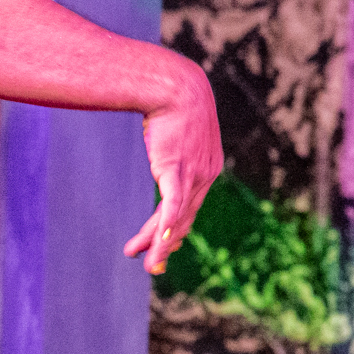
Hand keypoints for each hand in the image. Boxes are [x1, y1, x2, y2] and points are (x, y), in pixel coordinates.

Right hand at [123, 65, 221, 275]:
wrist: (176, 86)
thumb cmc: (174, 101)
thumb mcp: (178, 128)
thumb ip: (174, 143)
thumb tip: (164, 139)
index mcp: (207, 168)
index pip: (190, 207)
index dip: (176, 229)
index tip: (165, 245)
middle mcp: (205, 175)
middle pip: (183, 218)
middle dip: (166, 244)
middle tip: (153, 266)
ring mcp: (194, 175)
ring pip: (176, 219)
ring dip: (159, 243)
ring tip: (146, 262)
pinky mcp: (178, 171)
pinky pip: (171, 207)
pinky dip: (165, 229)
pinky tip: (158, 246)